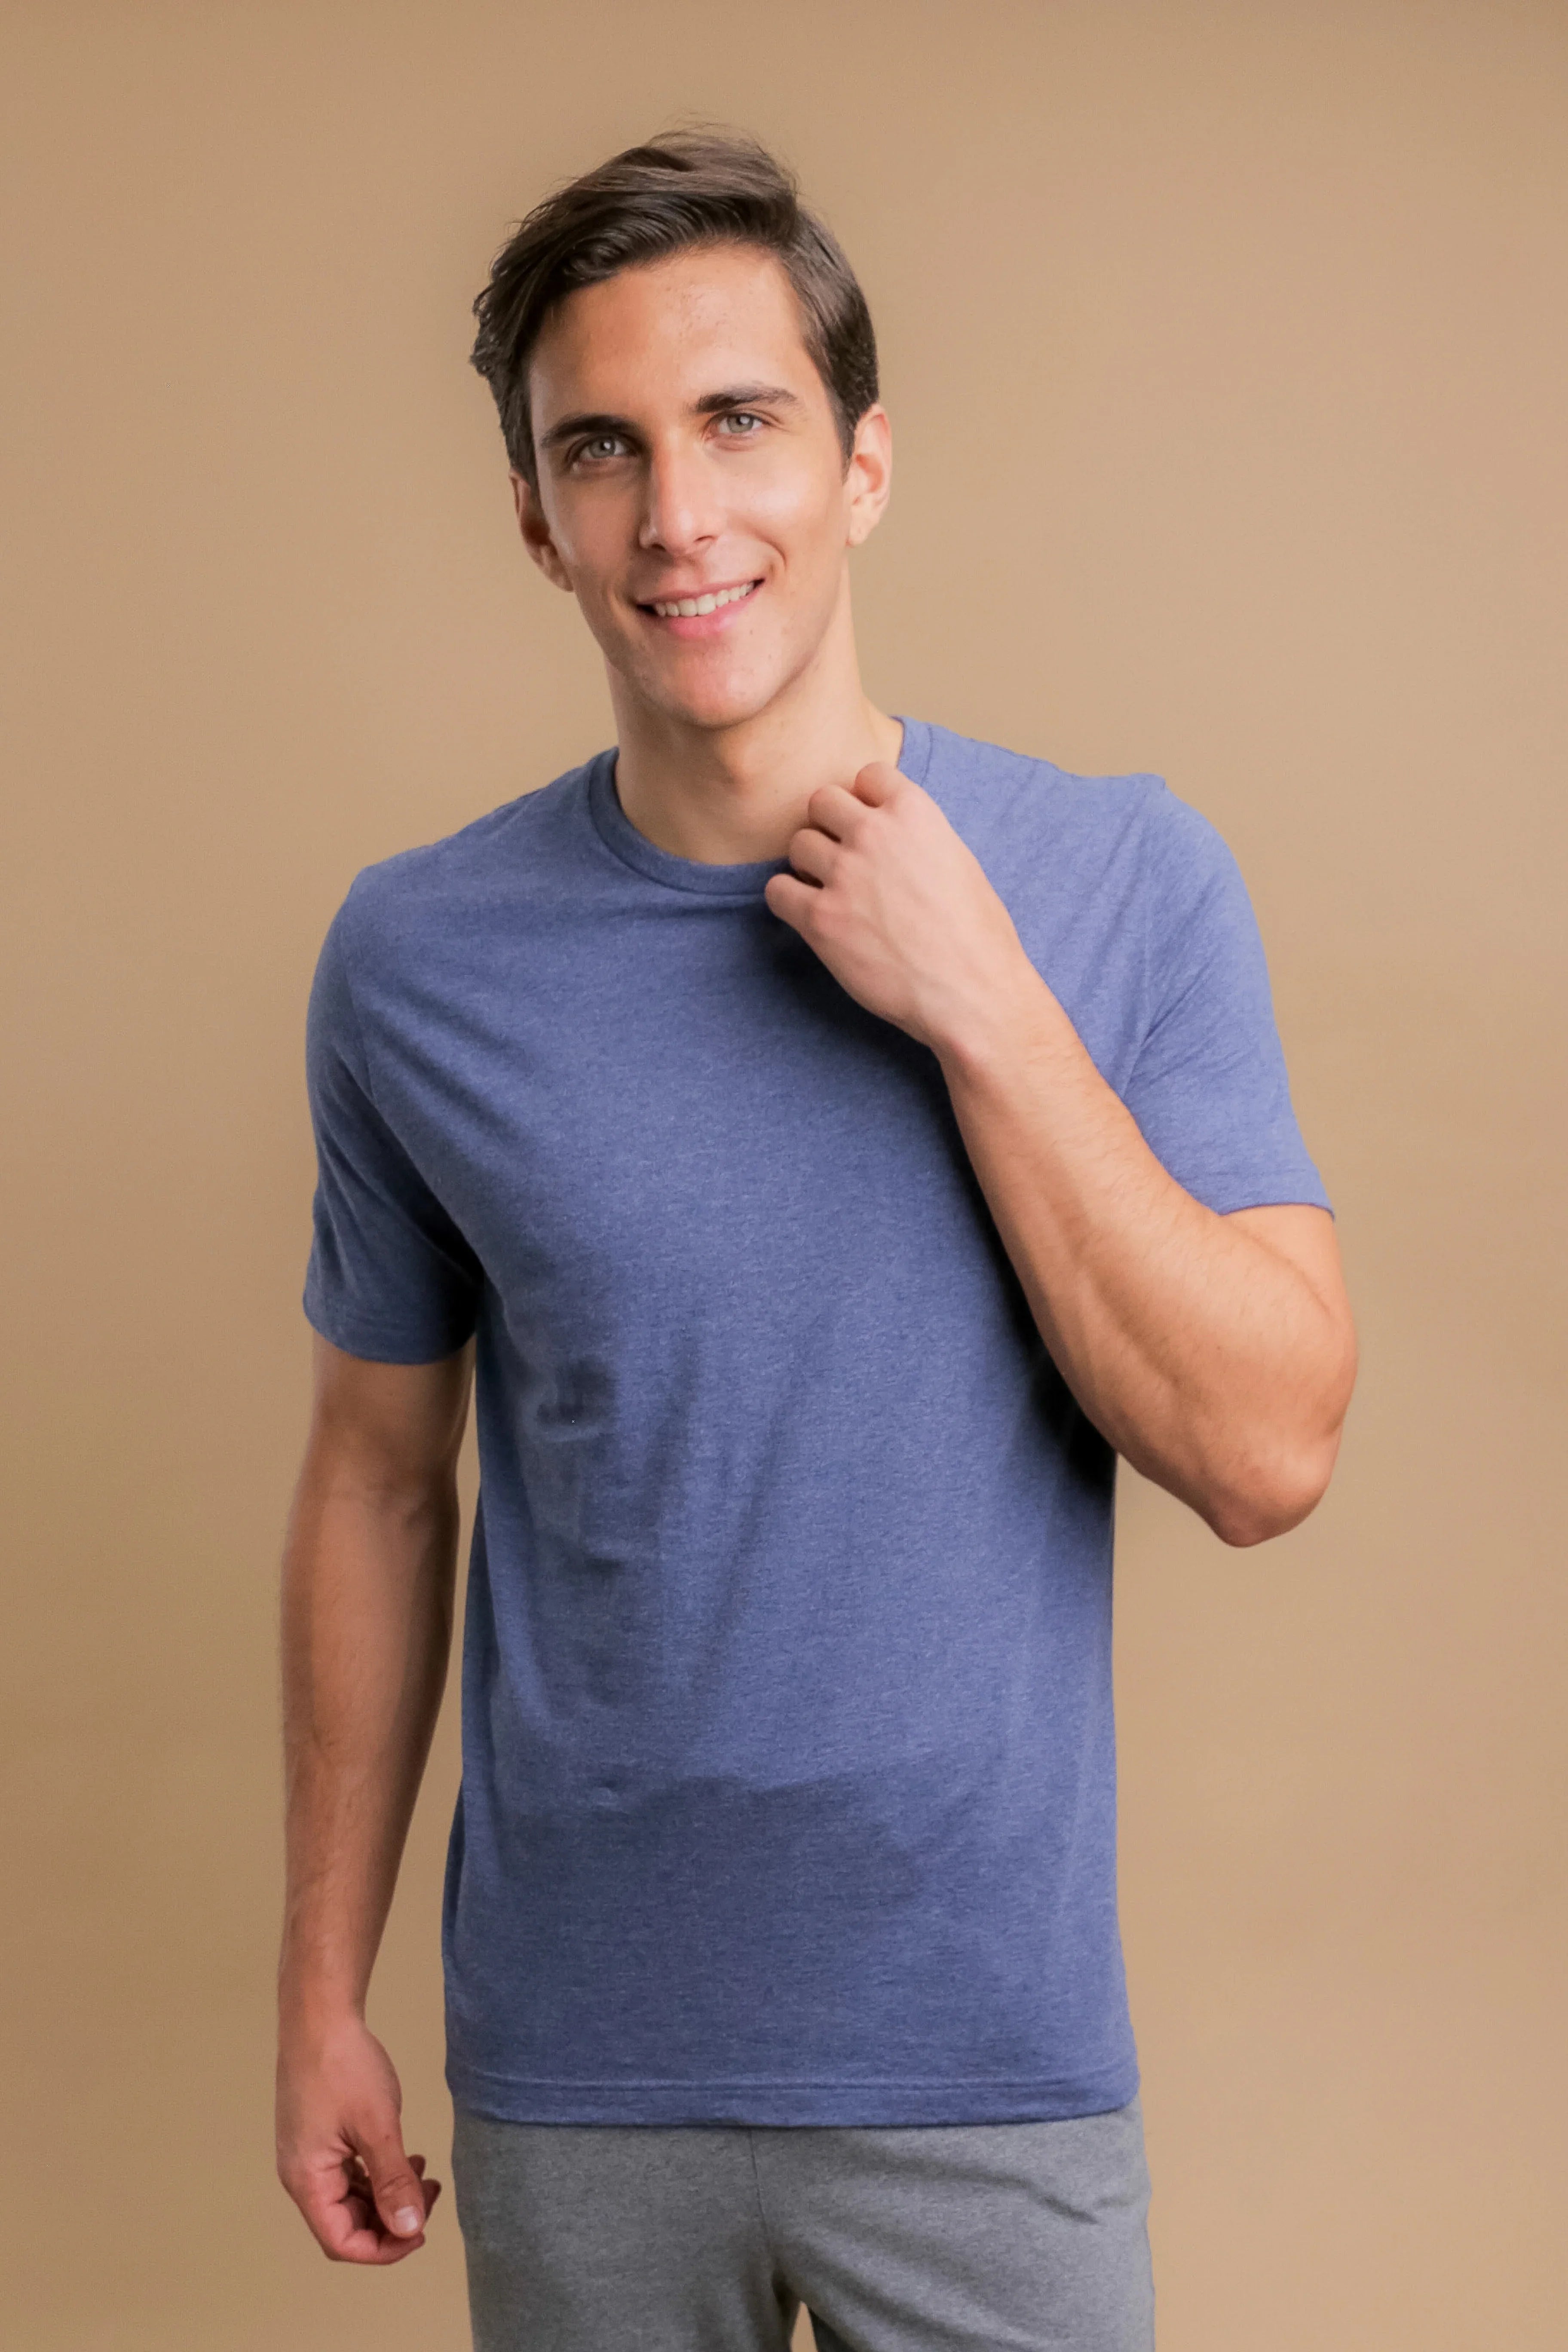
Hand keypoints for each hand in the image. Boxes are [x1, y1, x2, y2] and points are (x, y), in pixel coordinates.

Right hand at [276, 2011, 441, 2263]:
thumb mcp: (377, 2126)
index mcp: (307, 2181)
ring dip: (388, 2195)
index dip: (384, 2248)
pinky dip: (378, 2173)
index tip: (421, 2232)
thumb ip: (392, 2181)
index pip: (342, 2242)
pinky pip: (349, 2174)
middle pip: (347, 2224)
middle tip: (430, 2196)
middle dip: (391, 2219)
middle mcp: (303, 2175)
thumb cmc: (342, 2066)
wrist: (319, 2016)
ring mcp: (310, 2156)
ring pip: (351, 2199)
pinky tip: (406, 2158)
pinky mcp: (320, 2137)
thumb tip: (409, 2229)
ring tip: (424, 2174)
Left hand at [762, 761, 1037, 1055]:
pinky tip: (810, 915)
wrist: (971, 992)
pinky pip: (778, 891)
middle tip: (844, 859)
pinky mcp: (820, 918)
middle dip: (830, 827)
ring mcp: (844, 874)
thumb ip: (918, 838)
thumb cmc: (976, 937)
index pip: (868, 775)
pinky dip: (788, 900)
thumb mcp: (959, 863)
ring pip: (798, 843)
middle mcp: (874, 834)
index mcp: (915, 813)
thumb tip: (894, 836)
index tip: (870, 826)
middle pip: (822, 801)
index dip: (865, 801)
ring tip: (831, 891)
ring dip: (810, 865)